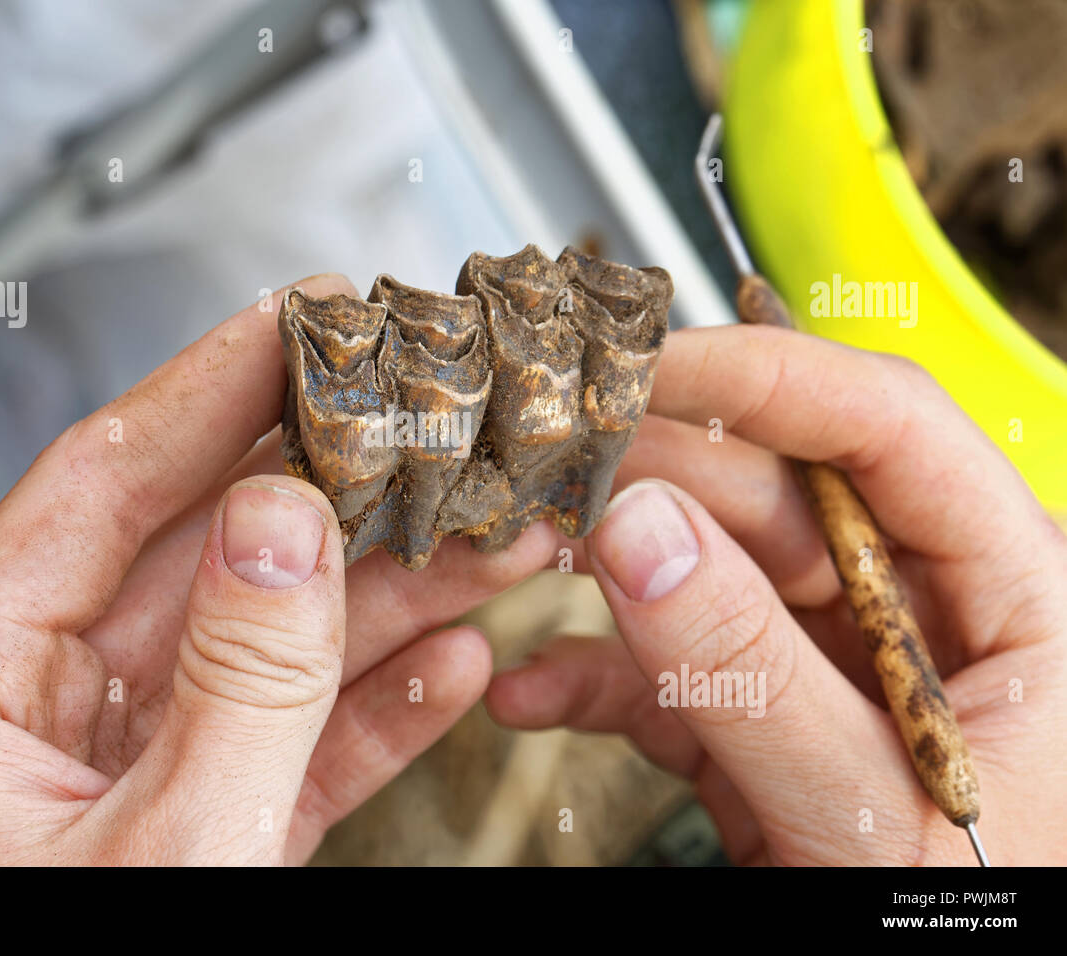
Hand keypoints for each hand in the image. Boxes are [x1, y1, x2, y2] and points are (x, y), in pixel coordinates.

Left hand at [0, 275, 558, 864]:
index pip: (99, 487)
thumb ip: (235, 683)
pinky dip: (381, 698)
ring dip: (388, 589)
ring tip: (487, 535)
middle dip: (336, 489)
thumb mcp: (168, 850)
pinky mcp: (211, 822)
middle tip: (424, 421)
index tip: (296, 320)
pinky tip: (454, 658)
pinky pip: (300, 734)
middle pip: (209, 551)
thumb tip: (286, 526)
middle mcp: (51, 713)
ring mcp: (139, 765)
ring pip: (274, 637)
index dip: (206, 392)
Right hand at [488, 325, 1066, 864]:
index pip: (888, 431)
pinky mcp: (765, 721)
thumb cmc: (972, 927)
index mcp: (1016, 598)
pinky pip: (672, 672)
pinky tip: (532, 695)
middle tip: (554, 462)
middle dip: (658, 478)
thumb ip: (751, 674)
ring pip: (709, 570)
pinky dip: (596, 680)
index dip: (769, 375)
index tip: (649, 364)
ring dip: (610, 572)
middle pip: (776, 492)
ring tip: (522, 560)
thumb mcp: (870, 815)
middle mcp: (918, 614)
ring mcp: (831, 666)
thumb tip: (638, 531)